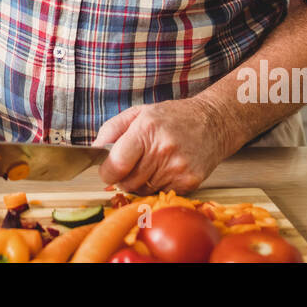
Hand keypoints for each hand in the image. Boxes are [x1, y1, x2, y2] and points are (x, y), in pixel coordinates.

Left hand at [93, 96, 233, 193]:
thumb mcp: (140, 112)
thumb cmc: (174, 117)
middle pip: (128, 182)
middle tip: (130, 166)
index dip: (106, 171)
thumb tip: (94, 149)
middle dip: (122, 177)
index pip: (117, 164)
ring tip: (150, 165)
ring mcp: (178, 168)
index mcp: (146, 129)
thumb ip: (112, 128)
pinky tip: (164, 170)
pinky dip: (157, 186)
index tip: (107, 169)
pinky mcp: (190, 181)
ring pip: (143, 190)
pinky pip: (160, 193)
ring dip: (140, 183)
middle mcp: (163, 149)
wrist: (213, 122)